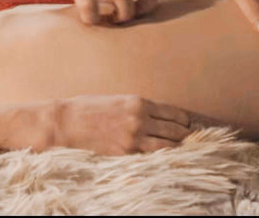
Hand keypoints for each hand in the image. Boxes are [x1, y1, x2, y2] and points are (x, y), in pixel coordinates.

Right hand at [27, 95, 192, 154]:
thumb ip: (137, 107)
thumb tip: (157, 116)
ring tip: (182, 150)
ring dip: (177, 148)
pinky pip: (150, 157)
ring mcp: (134, 138)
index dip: (183, 120)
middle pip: (175, 130)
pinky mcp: (126, 153)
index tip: (188, 124)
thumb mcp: (117, 100)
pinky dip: (160, 157)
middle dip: (185, 135)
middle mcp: (140, 119)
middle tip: (190, 138)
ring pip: (168, 146)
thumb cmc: (90, 107)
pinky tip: (164, 158)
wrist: (68, 122)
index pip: (173, 112)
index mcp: (137, 102)